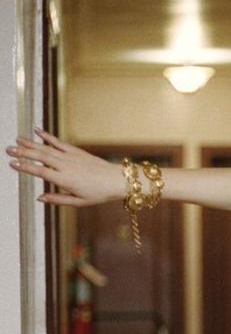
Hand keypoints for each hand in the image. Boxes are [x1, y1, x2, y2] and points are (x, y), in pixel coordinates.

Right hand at [6, 129, 122, 205]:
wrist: (117, 180)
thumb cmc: (98, 194)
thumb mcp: (78, 202)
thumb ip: (57, 199)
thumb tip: (39, 198)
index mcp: (64, 180)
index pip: (40, 172)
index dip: (25, 167)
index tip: (12, 164)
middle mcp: (66, 166)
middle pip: (40, 157)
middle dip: (23, 153)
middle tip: (8, 149)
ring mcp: (71, 157)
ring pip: (47, 148)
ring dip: (31, 143)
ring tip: (17, 140)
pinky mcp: (76, 151)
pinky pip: (59, 142)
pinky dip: (47, 136)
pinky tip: (37, 131)